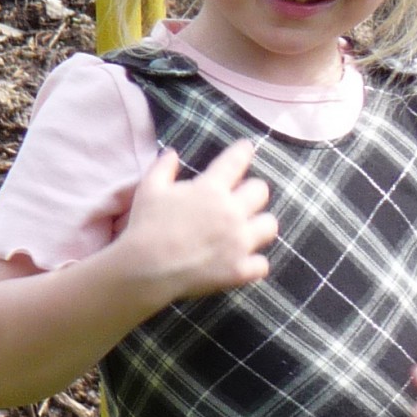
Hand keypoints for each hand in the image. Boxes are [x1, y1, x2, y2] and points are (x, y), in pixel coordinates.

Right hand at [117, 139, 276, 303]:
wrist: (146, 267)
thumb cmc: (146, 225)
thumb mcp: (149, 189)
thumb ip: (163, 168)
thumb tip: (172, 153)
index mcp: (210, 190)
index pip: (234, 162)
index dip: (243, 152)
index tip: (247, 147)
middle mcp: (231, 213)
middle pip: (261, 191)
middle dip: (253, 191)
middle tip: (243, 198)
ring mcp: (240, 242)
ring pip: (270, 226)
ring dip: (260, 225)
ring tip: (249, 228)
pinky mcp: (241, 269)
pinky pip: (263, 264)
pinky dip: (255, 263)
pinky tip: (245, 261)